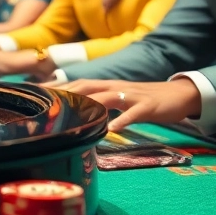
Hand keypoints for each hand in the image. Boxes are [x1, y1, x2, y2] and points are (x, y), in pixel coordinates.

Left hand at [54, 78, 201, 131]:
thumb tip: (77, 112)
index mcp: (108, 86)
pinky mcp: (148, 106)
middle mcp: (117, 87)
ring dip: (90, 105)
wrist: (179, 95)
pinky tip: (112, 130)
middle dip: (66, 93)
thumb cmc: (144, 100)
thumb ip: (100, 103)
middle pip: (87, 87)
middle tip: (47, 103)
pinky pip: (134, 113)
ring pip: (108, 97)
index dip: (58, 87)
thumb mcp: (119, 100)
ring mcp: (132, 96)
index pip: (78, 84)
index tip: (36, 93)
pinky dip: (122, 120)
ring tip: (73, 115)